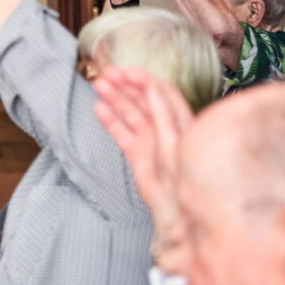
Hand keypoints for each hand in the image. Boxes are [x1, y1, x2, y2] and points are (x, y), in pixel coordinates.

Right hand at [93, 67, 193, 269]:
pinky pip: (122, 134)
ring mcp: (150, 142)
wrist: (179, 213)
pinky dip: (111, 122)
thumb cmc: (186, 179)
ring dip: (115, 99)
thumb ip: (163, 114)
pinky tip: (99, 109)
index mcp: (181, 122)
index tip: (128, 71)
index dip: (145, 81)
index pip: (162, 93)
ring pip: (130, 115)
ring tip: (99, 85)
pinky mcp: (138, 155)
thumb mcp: (175, 141)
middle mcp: (165, 129)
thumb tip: (152, 88)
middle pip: (143, 101)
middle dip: (126, 86)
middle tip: (107, 74)